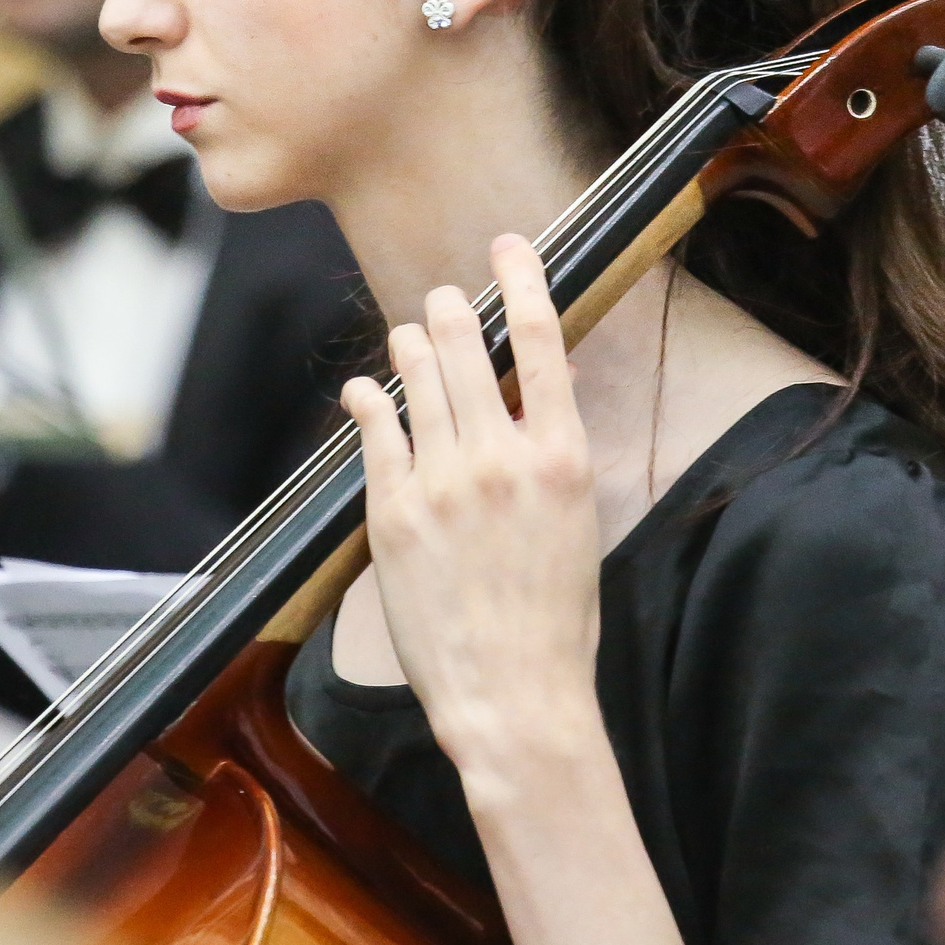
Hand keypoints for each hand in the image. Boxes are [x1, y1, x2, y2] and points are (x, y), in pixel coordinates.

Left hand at [343, 234, 605, 777]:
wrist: (515, 697)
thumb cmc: (556, 618)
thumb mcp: (578, 521)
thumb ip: (553, 451)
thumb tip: (538, 393)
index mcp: (563, 456)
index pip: (541, 338)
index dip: (521, 279)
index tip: (509, 246)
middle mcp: (503, 457)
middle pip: (463, 344)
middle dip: (449, 311)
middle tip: (443, 301)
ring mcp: (443, 483)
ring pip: (416, 375)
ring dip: (409, 345)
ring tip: (409, 337)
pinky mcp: (394, 512)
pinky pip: (375, 430)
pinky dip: (370, 400)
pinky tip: (366, 391)